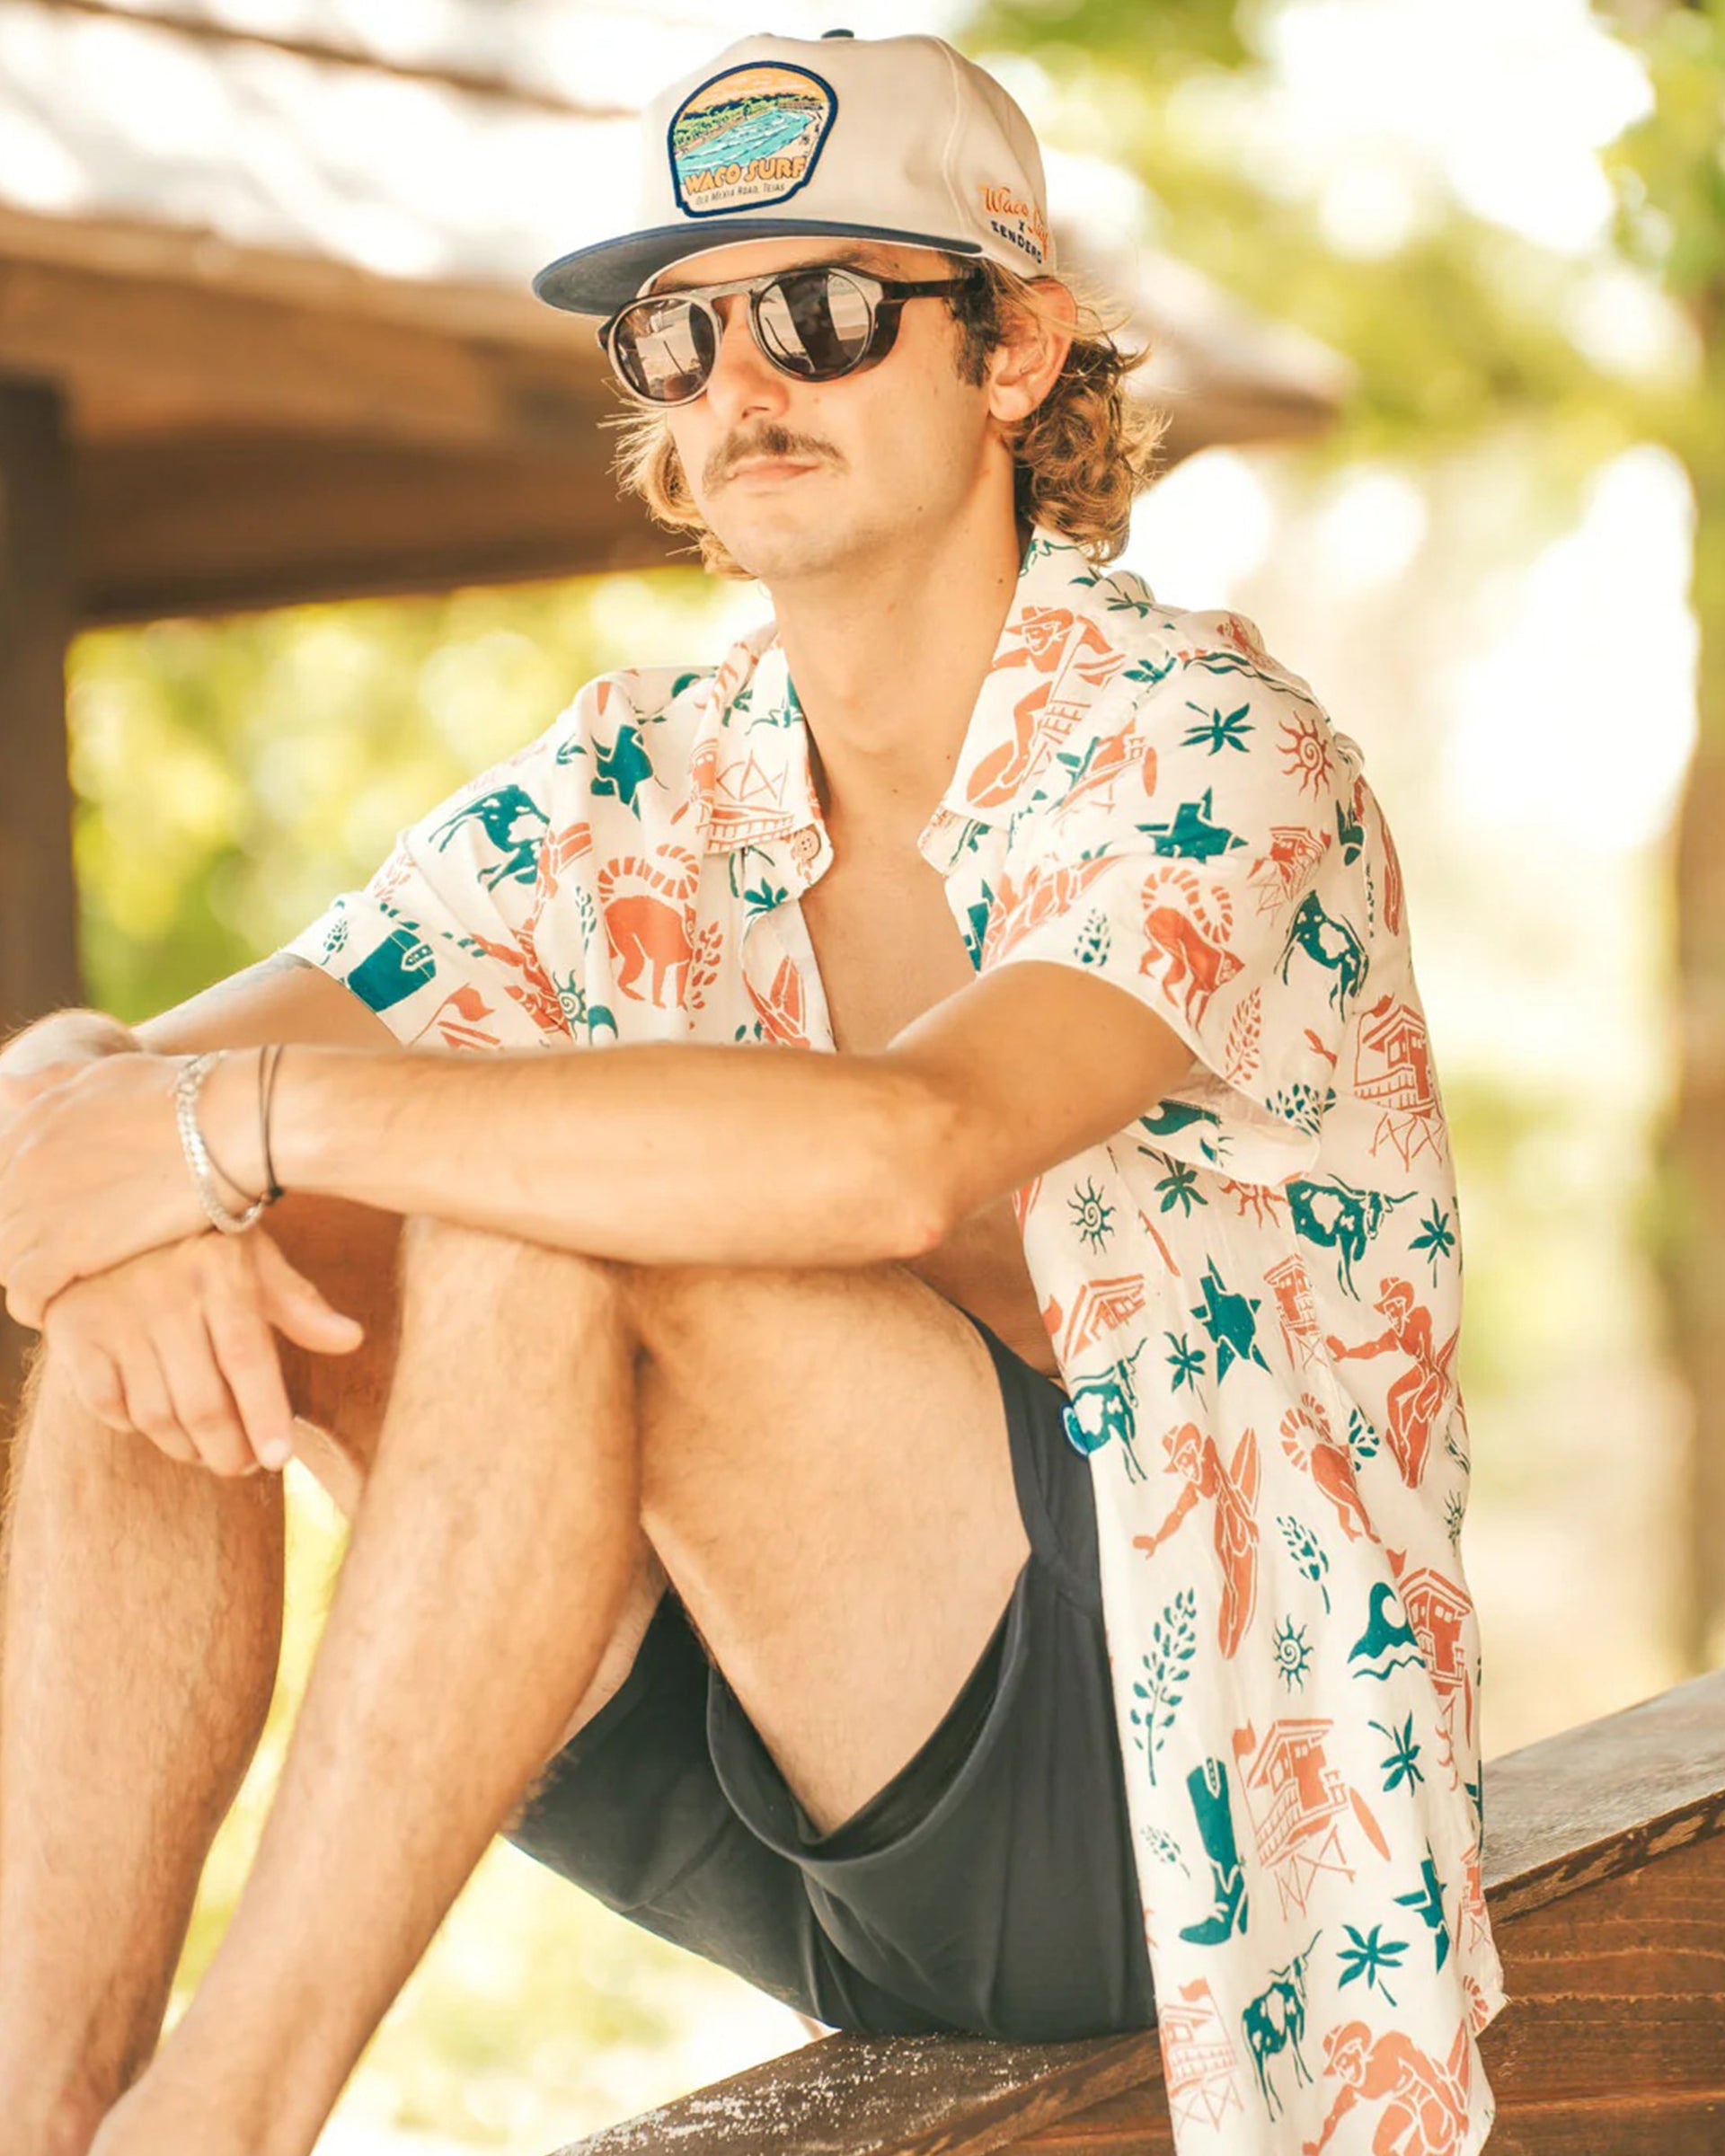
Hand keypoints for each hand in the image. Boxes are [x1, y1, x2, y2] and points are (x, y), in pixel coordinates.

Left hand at [0, 1052, 216, 1325]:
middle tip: (62, 1263)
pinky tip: (58, 1311)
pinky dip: (35, 1306)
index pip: (3, 1176)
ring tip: (63, 1290)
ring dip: (30, 1277)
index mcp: (36, 1118)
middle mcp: (25, 1158)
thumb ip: (57, 1082)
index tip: (59, 1221)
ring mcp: (40, 1203)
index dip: (28, 1205)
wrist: (233, 1121)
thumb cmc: (193, 1096)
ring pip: (6, 1259)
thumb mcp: (113, 1073)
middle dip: (25, 1244)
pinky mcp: (66, 1247)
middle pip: (1, 1220)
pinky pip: (26, 1293)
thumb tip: (5, 1085)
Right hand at [42, 1229, 363, 1476]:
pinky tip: (153, 1422)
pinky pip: (104, 1403)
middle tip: (247, 1467)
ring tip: (209, 1454)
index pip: (247, 1357)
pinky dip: (130, 1424)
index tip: (280, 1458)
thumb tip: (351, 1340)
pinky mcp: (73, 1332)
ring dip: (186, 1447)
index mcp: (220, 1271)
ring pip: (155, 1413)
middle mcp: (165, 1294)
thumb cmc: (195, 1241)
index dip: (265, 1414)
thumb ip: (297, 1302)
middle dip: (229, 1449)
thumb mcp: (251, 1254)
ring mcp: (115, 1315)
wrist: (100, 1211)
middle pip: (203, 1399)